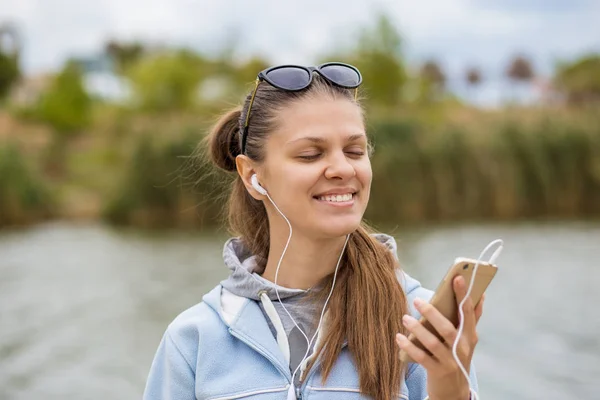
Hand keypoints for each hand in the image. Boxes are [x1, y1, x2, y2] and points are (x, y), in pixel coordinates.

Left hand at [395, 276, 483, 399]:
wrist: (455, 391)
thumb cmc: (458, 357)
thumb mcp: (468, 339)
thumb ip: (472, 318)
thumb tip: (481, 293)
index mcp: (470, 336)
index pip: (468, 312)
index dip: (463, 294)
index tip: (457, 277)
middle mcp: (462, 349)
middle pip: (448, 328)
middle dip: (432, 313)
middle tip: (416, 301)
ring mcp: (450, 361)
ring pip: (433, 343)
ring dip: (417, 329)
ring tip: (405, 318)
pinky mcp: (437, 372)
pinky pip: (421, 357)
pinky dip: (409, 346)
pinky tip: (399, 337)